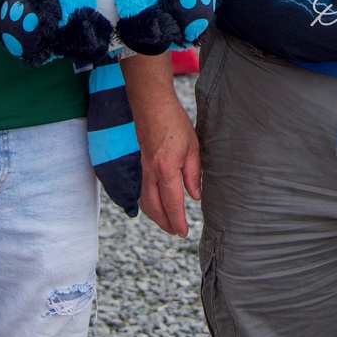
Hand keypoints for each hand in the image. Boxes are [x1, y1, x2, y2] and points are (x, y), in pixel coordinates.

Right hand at [133, 89, 200, 236]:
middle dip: (164, 224)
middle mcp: (151, 173)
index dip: (177, 221)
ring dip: (155, 215)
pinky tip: (155, 204)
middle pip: (154, 207)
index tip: (183, 232)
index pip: (172, 203)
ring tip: (167, 223)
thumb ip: (193, 174)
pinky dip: (148, 203)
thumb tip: (195, 196)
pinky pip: (142, 190)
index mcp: (167, 170)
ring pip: (145, 201)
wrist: (151, 104)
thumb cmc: (174, 122)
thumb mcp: (192, 147)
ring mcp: (143, 169)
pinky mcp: (141, 164)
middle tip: (176, 232)